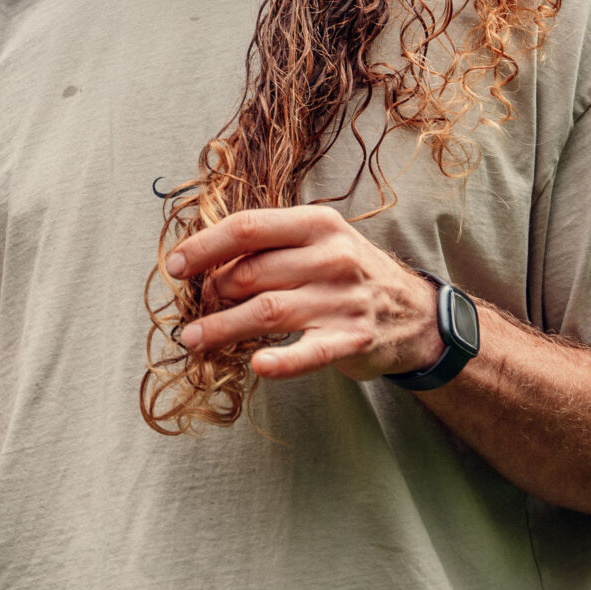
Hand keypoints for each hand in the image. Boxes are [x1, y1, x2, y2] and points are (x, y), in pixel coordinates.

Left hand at [164, 207, 444, 383]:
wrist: (415, 313)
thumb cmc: (350, 274)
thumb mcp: (320, 242)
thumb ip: (271, 246)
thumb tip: (204, 263)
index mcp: (317, 224)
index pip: (248, 228)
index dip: (204, 246)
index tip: (175, 266)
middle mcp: (331, 256)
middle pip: (250, 272)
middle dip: (211, 293)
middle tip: (193, 309)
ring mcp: (342, 299)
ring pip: (266, 311)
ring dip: (221, 328)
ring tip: (194, 339)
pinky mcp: (352, 339)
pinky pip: (308, 352)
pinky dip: (281, 362)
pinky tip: (257, 365)